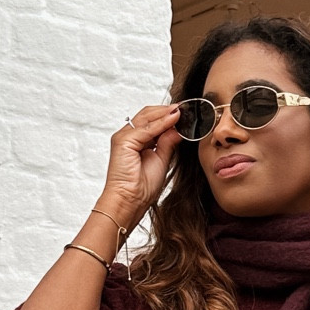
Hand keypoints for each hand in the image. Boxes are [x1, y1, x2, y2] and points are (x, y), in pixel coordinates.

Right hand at [96, 104, 181, 230]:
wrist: (130, 201)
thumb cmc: (142, 187)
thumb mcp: (162, 159)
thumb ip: (168, 143)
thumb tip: (178, 129)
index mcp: (135, 141)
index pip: (152, 120)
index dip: (168, 115)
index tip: (186, 113)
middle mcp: (128, 136)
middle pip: (148, 115)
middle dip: (167, 110)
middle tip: (186, 108)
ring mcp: (124, 137)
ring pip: (146, 117)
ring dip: (165, 113)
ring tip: (182, 111)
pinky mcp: (123, 141)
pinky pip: (146, 128)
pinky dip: (161, 123)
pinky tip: (174, 119)